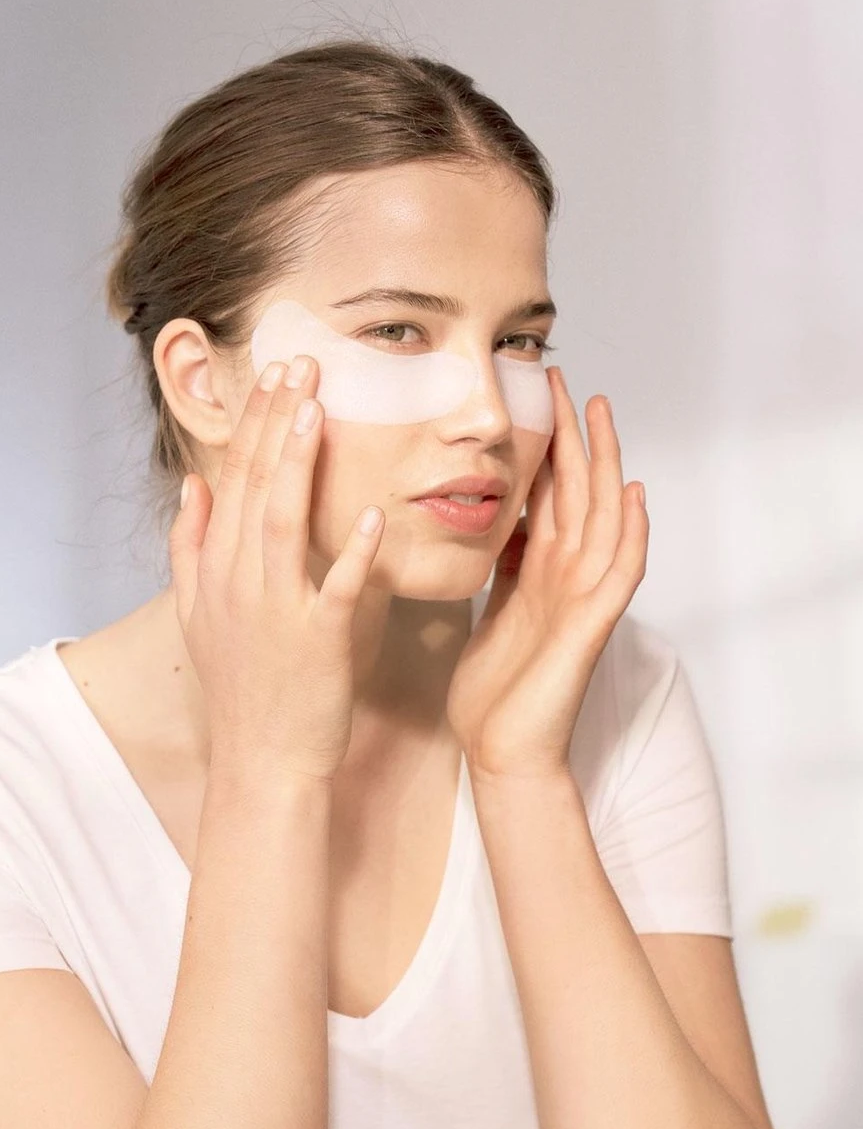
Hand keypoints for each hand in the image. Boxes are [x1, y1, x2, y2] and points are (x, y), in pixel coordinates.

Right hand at [167, 356, 385, 785]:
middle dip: (277, 421)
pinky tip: (375, 513)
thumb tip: (194, 485)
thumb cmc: (239, 685)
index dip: (256, 423)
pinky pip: (337, 589)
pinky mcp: (318, 642)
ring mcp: (277, 610)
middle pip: (258, 485)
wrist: (261, 761)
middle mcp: (241, 580)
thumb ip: (191, 546)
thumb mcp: (197, 614)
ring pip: (284, 523)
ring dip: (299, 464)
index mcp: (219, 568)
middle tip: (301, 362)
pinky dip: (354, 552)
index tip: (276, 374)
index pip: (236, 478)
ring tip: (317, 410)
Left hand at [446, 365, 648, 782]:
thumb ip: (504, 567)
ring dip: (606, 465)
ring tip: (602, 412)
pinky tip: (636, 497)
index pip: (547, 494)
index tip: (534, 396)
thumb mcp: (492, 610)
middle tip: (563, 378)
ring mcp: (582, 600)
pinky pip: (620, 575)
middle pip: (576, 492)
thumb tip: (499, 525)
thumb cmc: (493, 690)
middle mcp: (565, 577)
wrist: (501, 751)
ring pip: (603, 518)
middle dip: (571, 435)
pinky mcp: (590, 629)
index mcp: (538, 571)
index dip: (544, 444)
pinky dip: (632, 536)